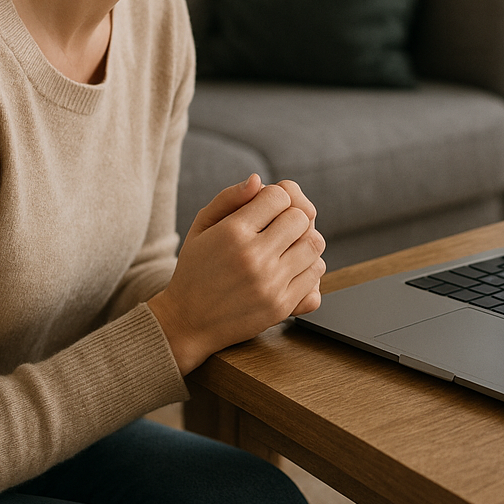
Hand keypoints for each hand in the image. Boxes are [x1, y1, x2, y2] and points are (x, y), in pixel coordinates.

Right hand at [148, 174, 325, 373]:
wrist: (187, 323)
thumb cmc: (195, 269)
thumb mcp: (201, 227)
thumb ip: (229, 198)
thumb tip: (258, 180)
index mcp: (232, 233)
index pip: (279, 196)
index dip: (274, 199)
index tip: (264, 210)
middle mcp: (253, 257)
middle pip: (301, 218)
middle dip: (291, 218)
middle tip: (278, 228)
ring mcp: (270, 284)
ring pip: (314, 244)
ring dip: (304, 241)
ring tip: (287, 247)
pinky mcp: (281, 306)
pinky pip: (316, 274)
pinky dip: (308, 267)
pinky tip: (290, 268)